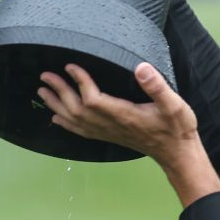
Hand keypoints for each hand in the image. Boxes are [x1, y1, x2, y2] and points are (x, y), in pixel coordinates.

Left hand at [37, 62, 219, 205]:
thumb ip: (157, 86)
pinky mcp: (109, 136)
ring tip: (43, 92)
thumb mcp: (174, 105)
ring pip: (75, 121)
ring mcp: (108, 133)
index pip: (93, 99)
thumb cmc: (177, 129)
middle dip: (59, 91)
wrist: (176, 154)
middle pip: (77, 109)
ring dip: (57, 105)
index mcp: (124, 115)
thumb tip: (141, 67)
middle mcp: (112, 125)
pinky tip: (57, 117)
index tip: (70, 66)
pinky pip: (81, 131)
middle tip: (45, 76)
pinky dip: (66, 123)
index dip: (79, 82)